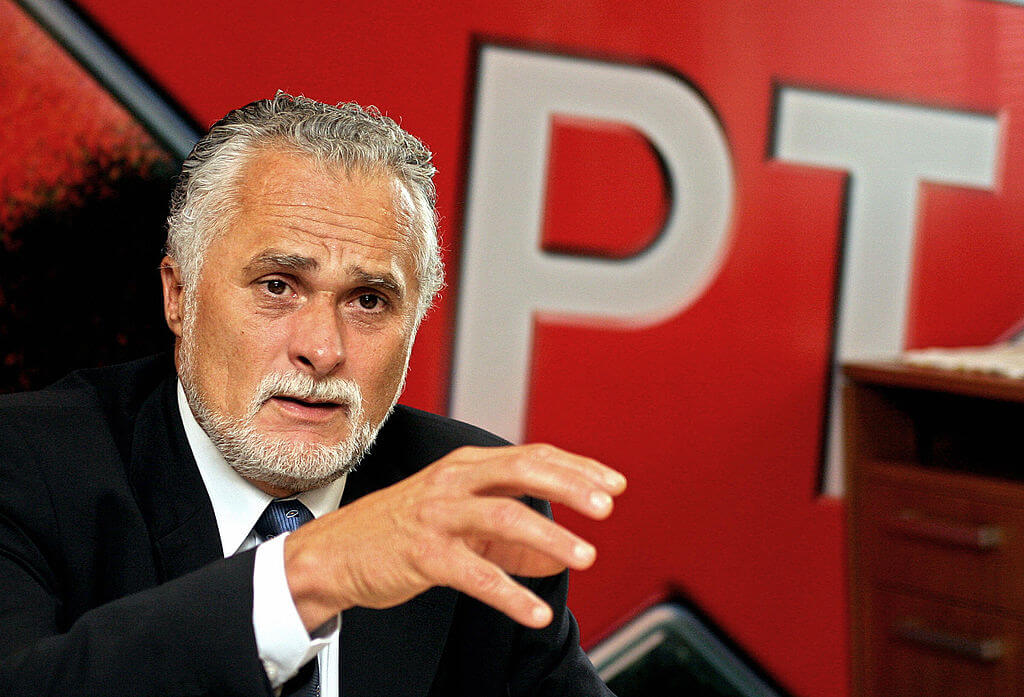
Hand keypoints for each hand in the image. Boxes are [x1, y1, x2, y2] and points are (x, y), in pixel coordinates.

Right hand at [282, 444, 625, 630]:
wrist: (335, 552)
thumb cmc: (400, 529)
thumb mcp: (459, 520)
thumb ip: (510, 536)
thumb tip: (556, 556)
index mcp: (468, 466)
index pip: (533, 457)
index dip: (577, 469)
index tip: (614, 484)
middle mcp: (455, 481)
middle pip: (523, 471)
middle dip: (570, 486)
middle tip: (606, 506)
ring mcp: (437, 515)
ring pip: (503, 516)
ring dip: (549, 537)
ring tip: (584, 556)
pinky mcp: (423, 553)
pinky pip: (475, 573)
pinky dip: (510, 593)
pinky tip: (536, 612)